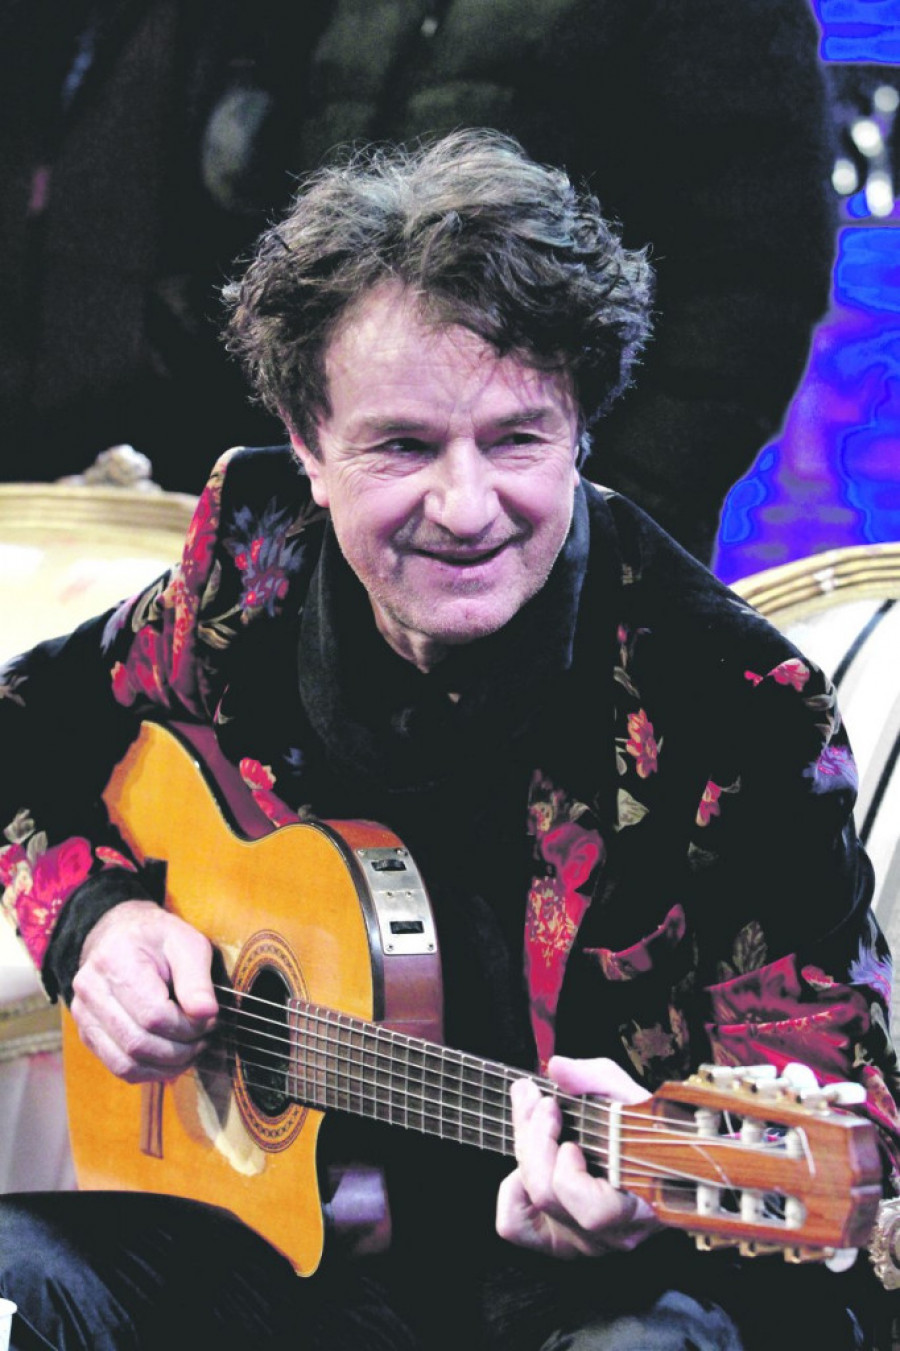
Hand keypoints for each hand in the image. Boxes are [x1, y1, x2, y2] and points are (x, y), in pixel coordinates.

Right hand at [70, 900, 217, 1082]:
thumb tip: (206, 1015)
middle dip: (180, 1050)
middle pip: (138, 1043)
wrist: (121, 934)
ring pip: (125, 1064)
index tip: (209, 1020)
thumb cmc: (158, 938)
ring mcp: (84, 1015)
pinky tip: (171, 1060)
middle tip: (204, 1038)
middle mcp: (91, 990)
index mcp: (115, 961)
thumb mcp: (187, 943)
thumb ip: (197, 980)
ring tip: (191, 1051)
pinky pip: (117, 1067)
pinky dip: (148, 1072)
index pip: (153, 1016)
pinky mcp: (87, 1033)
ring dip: (165, 1067)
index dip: (187, 1027)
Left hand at [496, 1055, 661, 1258]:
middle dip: (535, 1138)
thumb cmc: (643, 1126)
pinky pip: (516, 1226)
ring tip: (536, 1125)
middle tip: (538, 1099)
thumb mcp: (626, 1093)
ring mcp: (585, 1242)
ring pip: (534, 1206)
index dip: (565, 1167)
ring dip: (526, 1156)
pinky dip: (511, 1193)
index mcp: (641, 1206)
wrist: (651, 1152)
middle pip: (549, 1196)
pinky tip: (526, 1164)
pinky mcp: (560, 1240)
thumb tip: (558, 1068)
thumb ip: (595, 1079)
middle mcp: (613, 1235)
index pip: (592, 1210)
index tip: (557, 1111)